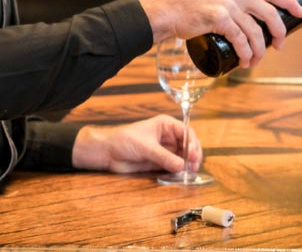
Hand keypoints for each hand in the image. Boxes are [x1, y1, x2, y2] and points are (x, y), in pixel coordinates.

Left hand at [71, 116, 202, 173]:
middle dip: (192, 155)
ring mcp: (164, 150)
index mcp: (166, 125)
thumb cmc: (124, 140)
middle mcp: (168, 137)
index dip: (192, 143)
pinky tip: (182, 176)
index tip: (193, 155)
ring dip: (187, 165)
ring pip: (182, 157)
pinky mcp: (159, 162)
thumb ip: (164, 157)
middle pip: (187, 145)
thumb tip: (181, 166)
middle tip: (194, 166)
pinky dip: (179, 171)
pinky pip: (173, 167)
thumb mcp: (146, 147)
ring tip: (190, 173)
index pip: (186, 132)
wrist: (107, 152)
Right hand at [136, 0, 301, 68]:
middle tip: (279, 46)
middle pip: (269, 13)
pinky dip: (246, 53)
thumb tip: (249, 13)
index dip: (289, 3)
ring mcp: (228, 4)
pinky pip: (241, 40)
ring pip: (256, 31)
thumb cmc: (189, 5)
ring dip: (259, 50)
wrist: (167, 10)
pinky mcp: (219, 18)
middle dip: (278, 33)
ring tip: (254, 61)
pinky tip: (244, 61)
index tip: (301, 12)